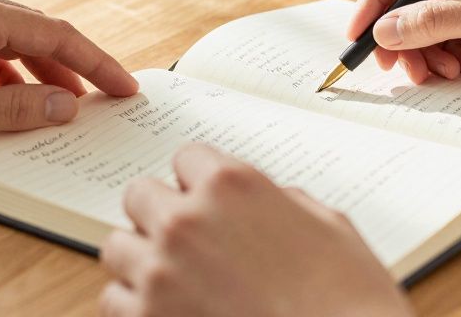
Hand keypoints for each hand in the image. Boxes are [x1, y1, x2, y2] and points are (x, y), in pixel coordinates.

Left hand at [0, 0, 138, 148]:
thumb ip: (14, 107)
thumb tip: (66, 104)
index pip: (57, 36)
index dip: (97, 64)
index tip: (124, 88)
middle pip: (41, 31)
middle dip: (78, 64)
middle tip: (109, 96)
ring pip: (15, 37)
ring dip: (44, 69)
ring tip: (68, 103)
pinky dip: (11, 68)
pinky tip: (17, 94)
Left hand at [99, 144, 412, 316]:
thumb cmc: (348, 301)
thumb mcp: (330, 229)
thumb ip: (284, 203)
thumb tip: (269, 202)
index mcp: (233, 186)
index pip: (186, 158)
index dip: (199, 183)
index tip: (208, 203)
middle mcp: (187, 220)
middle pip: (140, 195)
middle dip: (161, 215)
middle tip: (188, 244)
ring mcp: (160, 272)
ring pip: (117, 247)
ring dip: (141, 260)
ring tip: (172, 282)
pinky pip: (112, 301)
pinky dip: (133, 307)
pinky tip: (166, 312)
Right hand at [348, 0, 460, 81]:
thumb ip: (433, 22)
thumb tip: (383, 32)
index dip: (373, 0)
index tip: (359, 36)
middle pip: (407, 2)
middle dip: (403, 38)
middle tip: (403, 70)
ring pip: (424, 27)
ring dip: (428, 53)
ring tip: (450, 72)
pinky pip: (445, 41)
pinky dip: (448, 58)